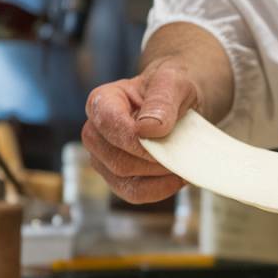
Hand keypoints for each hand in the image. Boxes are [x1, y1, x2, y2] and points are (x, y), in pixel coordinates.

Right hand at [82, 58, 197, 202]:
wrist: (182, 103)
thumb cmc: (172, 89)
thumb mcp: (174, 83)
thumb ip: (161, 101)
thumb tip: (147, 129)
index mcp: (102, 102)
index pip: (109, 125)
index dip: (137, 140)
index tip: (164, 139)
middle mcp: (95, 132)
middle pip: (116, 160)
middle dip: (152, 162)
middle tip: (180, 152)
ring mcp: (104, 158)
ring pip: (124, 181)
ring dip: (158, 178)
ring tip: (181, 164)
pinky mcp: (118, 177)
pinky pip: (134, 194)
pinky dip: (160, 190)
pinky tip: (178, 177)